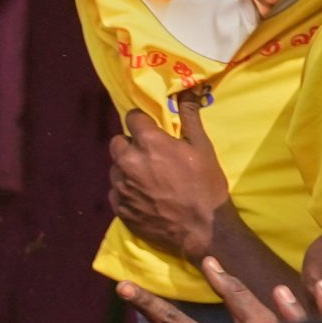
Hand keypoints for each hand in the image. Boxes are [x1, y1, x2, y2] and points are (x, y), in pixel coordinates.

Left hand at [104, 95, 230, 260]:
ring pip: (115, 168)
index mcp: (149, 143)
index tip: (151, 129)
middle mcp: (129, 162)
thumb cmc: (206, 185)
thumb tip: (187, 93)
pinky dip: (126, 191)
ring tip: (148, 179)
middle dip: (131, 145)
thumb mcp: (203, 148)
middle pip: (117, 142)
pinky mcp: (119, 208)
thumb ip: (190, 118)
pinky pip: (115, 192)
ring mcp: (121, 187)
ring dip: (127, 168)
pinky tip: (144, 197)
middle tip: (150, 155)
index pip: (132, 118)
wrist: (203, 229)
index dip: (142, 122)